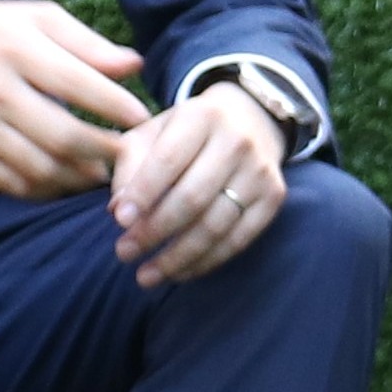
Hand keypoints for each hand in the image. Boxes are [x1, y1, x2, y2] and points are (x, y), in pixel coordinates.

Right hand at [0, 0, 151, 199]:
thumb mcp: (34, 18)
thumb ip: (86, 42)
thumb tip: (135, 66)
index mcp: (17, 48)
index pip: (79, 83)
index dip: (117, 106)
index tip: (142, 119)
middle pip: (63, 136)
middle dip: (105, 152)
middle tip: (130, 157)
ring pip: (40, 168)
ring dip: (80, 178)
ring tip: (102, 173)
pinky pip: (13, 184)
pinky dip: (47, 190)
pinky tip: (65, 181)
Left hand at [109, 81, 285, 285]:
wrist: (249, 118)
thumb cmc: (186, 131)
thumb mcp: (153, 132)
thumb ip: (130, 165)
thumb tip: (117, 210)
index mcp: (201, 117)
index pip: (169, 160)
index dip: (144, 193)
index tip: (119, 221)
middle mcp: (236, 141)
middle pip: (193, 198)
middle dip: (154, 231)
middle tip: (124, 252)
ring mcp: (259, 171)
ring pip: (215, 225)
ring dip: (177, 257)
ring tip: (145, 275)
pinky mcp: (274, 196)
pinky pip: (238, 239)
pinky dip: (205, 262)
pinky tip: (178, 273)